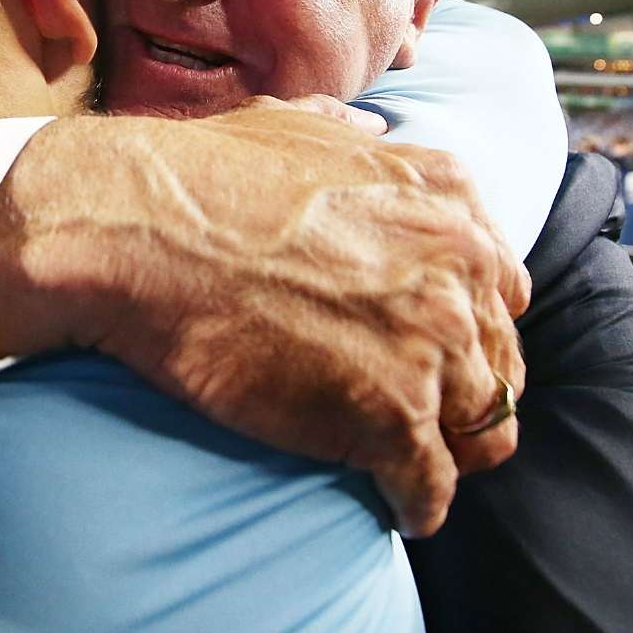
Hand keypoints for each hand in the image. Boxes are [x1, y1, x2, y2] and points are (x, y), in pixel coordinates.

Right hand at [0, 96, 529, 537]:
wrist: (133, 230)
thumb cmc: (197, 174)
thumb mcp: (293, 124)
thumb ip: (351, 135)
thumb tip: (372, 131)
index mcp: (444, 201)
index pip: (500, 288)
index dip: (470, 327)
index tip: (441, 353)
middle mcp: (454, 267)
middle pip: (499, 361)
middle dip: (470, 394)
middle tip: (430, 423)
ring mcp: (429, 343)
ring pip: (482, 427)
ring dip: (451, 452)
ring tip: (415, 471)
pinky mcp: (392, 415)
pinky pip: (432, 485)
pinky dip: (419, 505)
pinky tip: (397, 509)